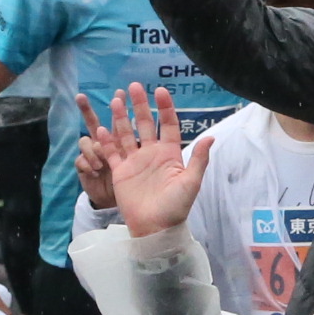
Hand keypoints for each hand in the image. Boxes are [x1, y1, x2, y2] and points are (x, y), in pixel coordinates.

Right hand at [81, 86, 212, 235]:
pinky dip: (107, 141)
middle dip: (140, 105)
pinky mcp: (121, 172)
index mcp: (170, 154)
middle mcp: (152, 153)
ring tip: (116, 99)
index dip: (165, 108)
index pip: (169, 125)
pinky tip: (102, 128)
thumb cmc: (176, 207)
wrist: (155, 228)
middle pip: (146, 124)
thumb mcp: (191, 183)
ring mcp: (135, 162)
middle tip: (134, 86)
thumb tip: (211, 136)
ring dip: (122, 118)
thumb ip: (199, 159)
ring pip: (127, 134)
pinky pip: (112, 153)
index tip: (161, 90)